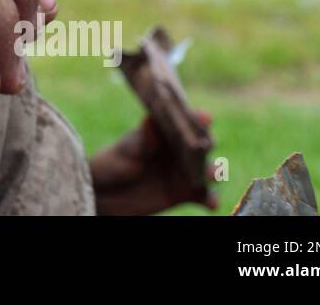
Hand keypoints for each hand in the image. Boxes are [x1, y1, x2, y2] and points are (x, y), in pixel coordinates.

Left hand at [89, 110, 217, 215]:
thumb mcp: (126, 151)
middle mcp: (180, 150)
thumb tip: (149, 121)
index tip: (205, 116)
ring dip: (213, 171)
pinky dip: (211, 200)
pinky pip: (205, 197)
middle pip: (202, 144)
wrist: (107, 193)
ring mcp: (185, 171)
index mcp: (166, 132)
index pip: (184, 121)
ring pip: (208, 170)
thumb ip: (141, 141)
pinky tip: (211, 204)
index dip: (196, 118)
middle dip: (208, 143)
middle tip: (207, 146)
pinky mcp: (187, 194)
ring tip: (210, 175)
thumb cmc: (114, 163)